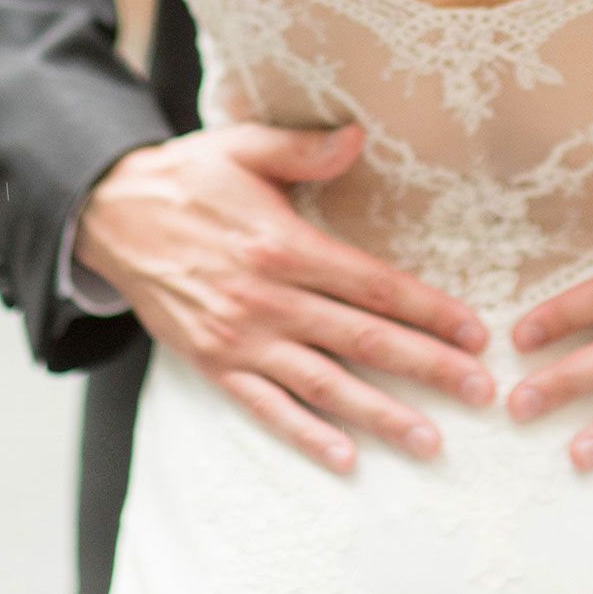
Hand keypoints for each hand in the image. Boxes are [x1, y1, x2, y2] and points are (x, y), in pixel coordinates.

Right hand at [76, 122, 492, 472]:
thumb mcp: (243, 147)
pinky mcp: (214, 363)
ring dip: (381, 415)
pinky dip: (307, 436)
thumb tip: (358, 134)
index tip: (475, 332)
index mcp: (284, 245)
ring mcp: (240, 338)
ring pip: (324, 384)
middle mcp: (267, 298)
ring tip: (431, 441)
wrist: (109, 216)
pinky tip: (347, 459)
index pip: (374, 285)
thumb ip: (303, 148)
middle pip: (363, 340)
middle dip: (428, 368)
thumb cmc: (188, 176)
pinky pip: (267, 407)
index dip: (429, 310)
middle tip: (483, 392)